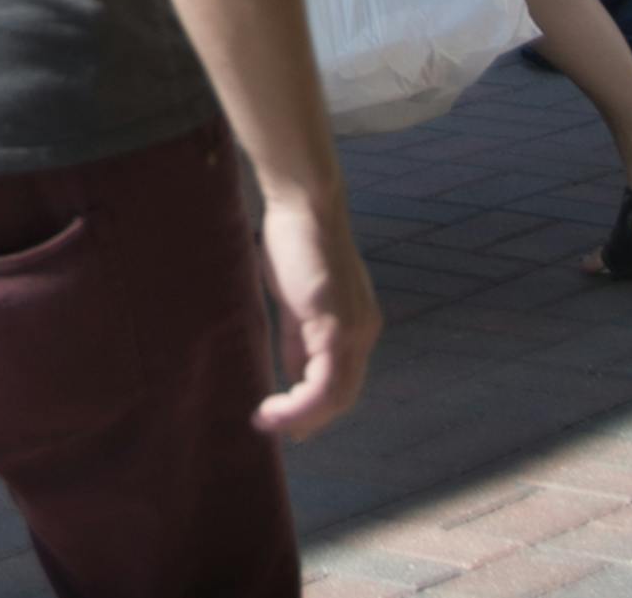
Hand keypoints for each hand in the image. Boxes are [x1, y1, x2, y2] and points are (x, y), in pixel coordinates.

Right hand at [251, 190, 379, 440]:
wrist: (306, 203)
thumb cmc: (295, 241)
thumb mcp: (295, 301)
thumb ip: (298, 339)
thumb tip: (292, 376)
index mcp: (358, 325)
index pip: (342, 380)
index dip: (315, 406)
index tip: (284, 418)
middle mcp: (364, 332)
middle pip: (343, 396)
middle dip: (308, 419)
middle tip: (274, 428)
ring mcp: (355, 332)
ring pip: (336, 398)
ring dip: (301, 417)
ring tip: (267, 421)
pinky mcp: (337, 328)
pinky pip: (324, 384)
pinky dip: (299, 405)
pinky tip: (273, 409)